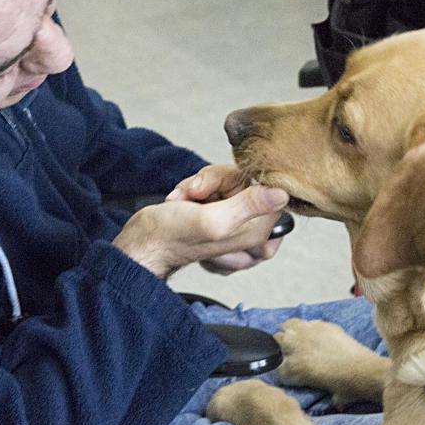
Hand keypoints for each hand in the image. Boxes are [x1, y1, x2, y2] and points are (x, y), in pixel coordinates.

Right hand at [167, 164, 284, 274]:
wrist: (141, 243)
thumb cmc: (171, 238)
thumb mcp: (212, 220)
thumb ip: (248, 206)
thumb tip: (282, 194)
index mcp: (257, 234)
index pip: (267, 189)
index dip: (239, 181)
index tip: (215, 191)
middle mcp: (248, 229)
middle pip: (245, 183)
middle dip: (213, 183)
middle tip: (194, 198)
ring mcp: (231, 222)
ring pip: (225, 182)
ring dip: (198, 187)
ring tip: (182, 202)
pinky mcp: (215, 214)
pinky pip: (212, 188)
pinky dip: (193, 191)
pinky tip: (181, 203)